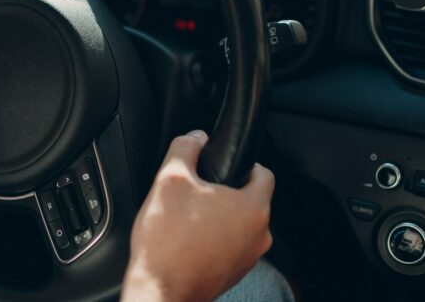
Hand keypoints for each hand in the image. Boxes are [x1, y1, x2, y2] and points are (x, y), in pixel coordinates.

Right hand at [122, 130, 275, 301]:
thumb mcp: (169, 179)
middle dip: (225, 192)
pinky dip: (213, 240)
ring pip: (239, 225)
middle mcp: (259, 236)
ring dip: (219, 217)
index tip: (222, 164)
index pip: (264, 173)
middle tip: (196, 191)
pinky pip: (229, 246)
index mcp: (253, 208)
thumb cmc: (167, 241)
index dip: (243, 163)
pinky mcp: (233, 274)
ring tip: (188, 218)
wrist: (160, 290)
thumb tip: (195, 137)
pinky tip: (188, 240)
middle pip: (250, 200)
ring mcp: (248, 259)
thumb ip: (185, 148)